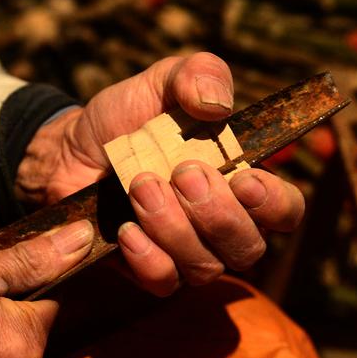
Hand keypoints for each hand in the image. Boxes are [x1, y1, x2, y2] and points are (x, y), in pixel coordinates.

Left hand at [15, 53, 304, 294]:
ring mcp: (188, 253)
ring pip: (206, 267)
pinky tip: (126, 227)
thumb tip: (217, 102)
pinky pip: (164, 282)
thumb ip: (197, 75)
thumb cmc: (129, 117)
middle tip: (181, 172)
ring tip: (140, 184)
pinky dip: (147, 257)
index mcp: (241, 181)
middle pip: (250, 247)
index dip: (274, 203)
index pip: (286, 210)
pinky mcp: (150, 270)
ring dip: (174, 227)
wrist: (70, 148)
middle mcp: (223, 225)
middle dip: (217, 213)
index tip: (243, 179)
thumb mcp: (162, 81)